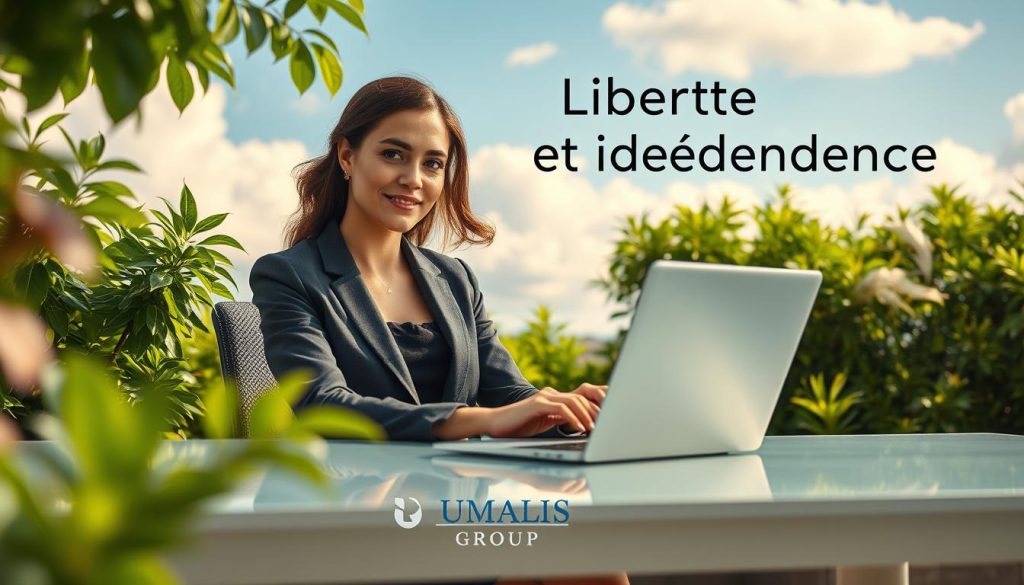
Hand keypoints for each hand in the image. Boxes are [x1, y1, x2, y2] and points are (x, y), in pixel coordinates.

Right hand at [485, 385, 604, 438]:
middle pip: (581, 397)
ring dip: (587, 415)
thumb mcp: (545, 422)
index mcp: (554, 398)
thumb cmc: (518, 427)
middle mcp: (550, 394)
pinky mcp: (537, 404)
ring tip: (594, 428)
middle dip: (596, 410)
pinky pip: (561, 408)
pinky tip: (580, 428)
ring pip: (573, 401)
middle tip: (606, 425)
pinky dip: (573, 418)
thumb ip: (561, 419)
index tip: (608, 419)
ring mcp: (543, 397)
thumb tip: (582, 425)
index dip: (596, 405)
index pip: (581, 397)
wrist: (494, 425)